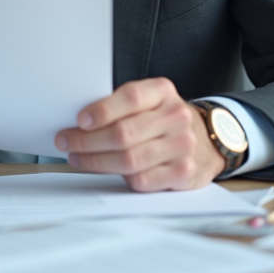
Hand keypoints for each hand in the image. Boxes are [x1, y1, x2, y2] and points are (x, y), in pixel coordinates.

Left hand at [55, 77, 225, 191]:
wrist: (206, 140)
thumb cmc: (164, 120)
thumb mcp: (150, 101)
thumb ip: (122, 105)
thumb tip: (79, 120)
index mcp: (163, 91)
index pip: (131, 97)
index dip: (103, 109)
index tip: (80, 120)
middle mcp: (176, 116)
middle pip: (125, 133)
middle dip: (88, 140)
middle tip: (67, 141)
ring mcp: (182, 145)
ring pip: (129, 159)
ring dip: (96, 161)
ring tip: (77, 157)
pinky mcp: (183, 172)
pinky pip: (141, 180)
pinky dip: (117, 178)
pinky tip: (103, 170)